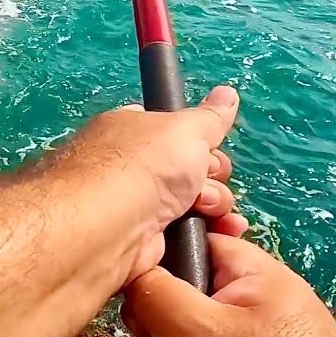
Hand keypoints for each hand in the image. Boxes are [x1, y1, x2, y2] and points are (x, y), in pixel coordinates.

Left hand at [44, 85, 246, 283]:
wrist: (108, 227)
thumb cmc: (143, 165)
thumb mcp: (185, 129)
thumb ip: (209, 117)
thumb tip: (227, 93)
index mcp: (131, 132)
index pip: (174, 133)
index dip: (199, 141)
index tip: (209, 147)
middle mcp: (129, 168)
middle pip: (191, 169)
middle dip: (210, 175)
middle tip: (203, 180)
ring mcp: (137, 207)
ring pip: (195, 204)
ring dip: (215, 205)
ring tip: (205, 208)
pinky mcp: (145, 243)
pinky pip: (187, 235)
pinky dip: (207, 235)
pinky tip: (218, 234)